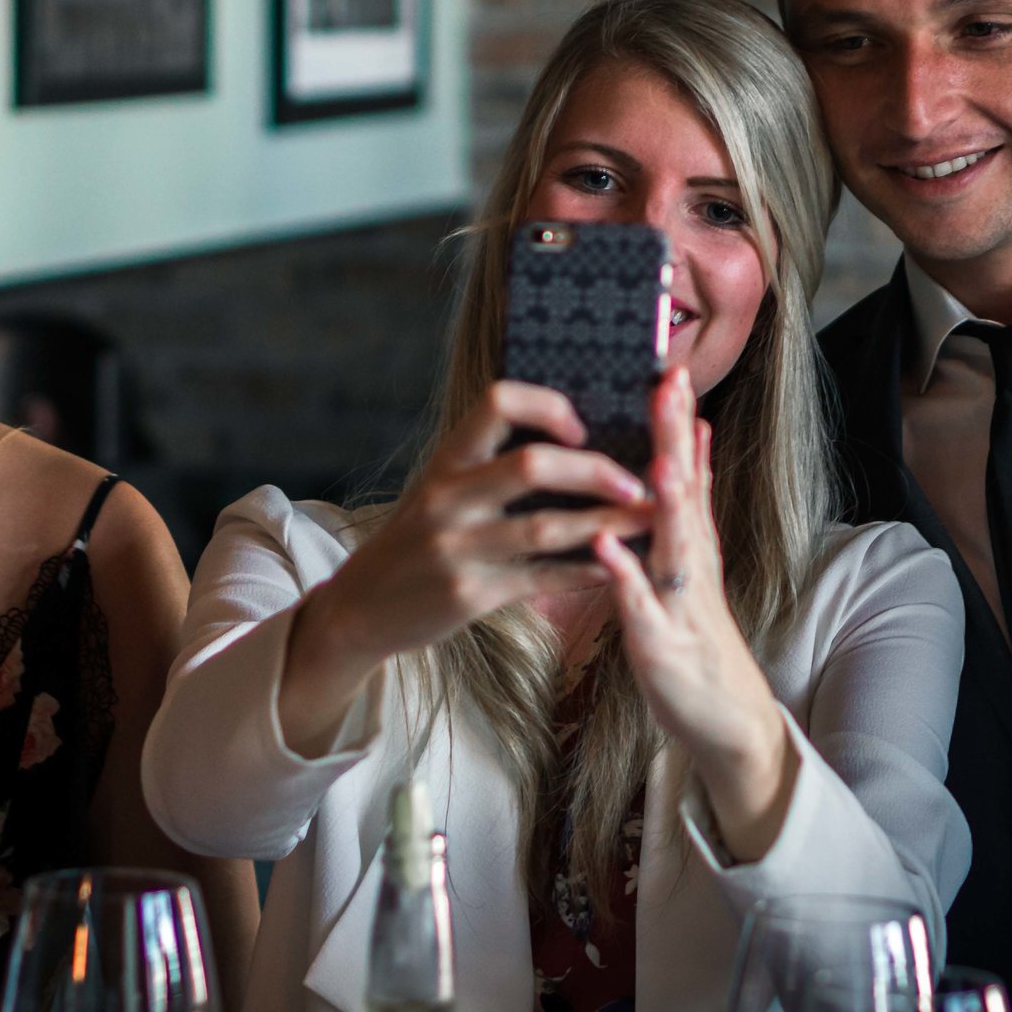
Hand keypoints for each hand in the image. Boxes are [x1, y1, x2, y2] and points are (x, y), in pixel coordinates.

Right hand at [280, 381, 650, 751]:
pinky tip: (618, 567)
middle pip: (532, 465)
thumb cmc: (417, 541)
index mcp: (446, 461)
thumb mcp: (440, 491)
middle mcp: (448, 498)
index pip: (497, 402)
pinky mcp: (471, 594)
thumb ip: (490, 465)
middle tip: (639, 483)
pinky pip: (542, 579)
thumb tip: (572, 438)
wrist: (362, 609)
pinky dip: (585, 571)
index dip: (547, 406)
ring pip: (546, 528)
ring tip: (649, 522)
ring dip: (606, 524)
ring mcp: (458, 548)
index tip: (581, 427)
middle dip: (596, 472)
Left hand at [594, 368, 796, 861]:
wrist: (726, 718)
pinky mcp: (663, 643)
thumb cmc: (696, 635)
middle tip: (671, 384)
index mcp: (691, 540)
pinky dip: (626, 576)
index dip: (677, 420)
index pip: (686, 468)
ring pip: (675, 543)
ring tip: (655, 460)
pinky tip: (607, 549)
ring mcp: (680, 601)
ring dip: (666, 501)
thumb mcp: (693, 561)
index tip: (669, 369)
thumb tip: (695, 440)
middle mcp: (692, 561)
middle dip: (676, 439)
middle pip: (687, 490)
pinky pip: (642, 607)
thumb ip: (693, 503)